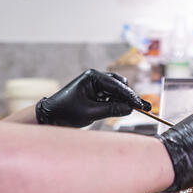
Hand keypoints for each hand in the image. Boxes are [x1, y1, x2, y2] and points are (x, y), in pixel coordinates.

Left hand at [35, 69, 150, 127]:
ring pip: (116, 90)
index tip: (141, 105)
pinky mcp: (94, 92)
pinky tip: (117, 110)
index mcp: (93, 77)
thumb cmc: (67, 112)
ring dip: (121, 100)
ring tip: (125, 111)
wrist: (51, 116)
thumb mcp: (91, 113)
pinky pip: (110, 95)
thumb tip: (130, 108)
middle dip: (127, 97)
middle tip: (137, 109)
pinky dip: (115, 102)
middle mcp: (95, 77)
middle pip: (120, 84)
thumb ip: (112, 109)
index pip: (117, 85)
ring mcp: (95, 84)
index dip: (131, 96)